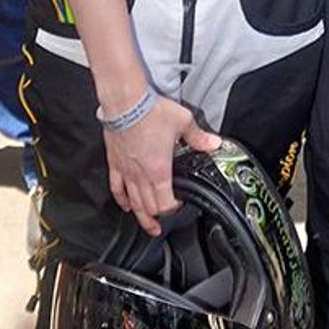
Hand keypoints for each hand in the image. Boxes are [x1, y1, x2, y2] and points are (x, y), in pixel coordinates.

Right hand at [103, 96, 220, 235]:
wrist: (125, 102)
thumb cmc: (150, 112)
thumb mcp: (183, 122)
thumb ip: (199, 136)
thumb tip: (214, 143)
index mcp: (159, 170)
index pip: (165, 202)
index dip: (173, 209)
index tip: (179, 205)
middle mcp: (141, 175)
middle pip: (149, 207)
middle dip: (158, 218)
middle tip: (163, 225)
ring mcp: (126, 171)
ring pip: (133, 203)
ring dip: (141, 217)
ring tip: (147, 226)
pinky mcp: (115, 164)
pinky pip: (117, 188)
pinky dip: (122, 200)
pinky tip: (125, 205)